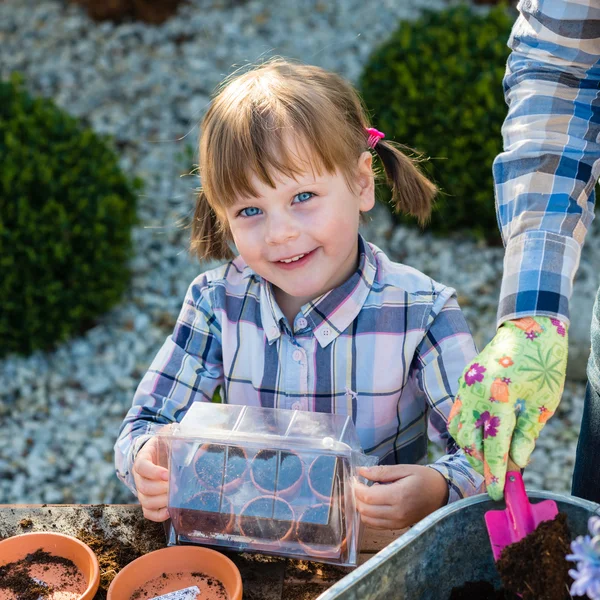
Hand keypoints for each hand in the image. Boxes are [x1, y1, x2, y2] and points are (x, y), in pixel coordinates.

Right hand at [133, 436, 169, 521]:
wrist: (157, 455)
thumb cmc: (163, 446)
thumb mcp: (166, 437)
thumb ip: (172, 435)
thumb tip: (185, 444)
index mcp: (142, 459)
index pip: (142, 467)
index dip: (153, 472)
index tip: (167, 474)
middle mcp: (139, 477)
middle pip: (144, 487)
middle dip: (161, 489)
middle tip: (176, 487)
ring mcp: (142, 491)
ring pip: (145, 501)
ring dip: (161, 502)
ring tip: (175, 498)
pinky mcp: (148, 501)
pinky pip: (148, 513)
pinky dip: (158, 515)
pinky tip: (169, 511)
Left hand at [354, 464, 448, 529]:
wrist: (441, 494)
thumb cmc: (424, 478)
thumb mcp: (404, 469)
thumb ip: (381, 471)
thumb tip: (360, 471)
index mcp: (399, 496)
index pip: (367, 497)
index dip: (356, 487)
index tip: (355, 478)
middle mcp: (397, 513)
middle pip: (364, 509)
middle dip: (357, 497)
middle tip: (359, 484)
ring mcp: (398, 522)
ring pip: (367, 519)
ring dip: (362, 506)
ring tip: (368, 493)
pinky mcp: (398, 527)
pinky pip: (375, 524)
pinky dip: (369, 514)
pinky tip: (374, 502)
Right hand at [448, 316, 567, 499]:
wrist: (528, 331)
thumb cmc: (542, 367)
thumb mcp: (542, 405)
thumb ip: (526, 435)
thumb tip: (516, 463)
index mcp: (500, 400)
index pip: (493, 447)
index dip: (494, 473)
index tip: (495, 493)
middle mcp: (476, 395)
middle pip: (469, 441)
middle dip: (480, 462)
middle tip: (496, 475)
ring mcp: (465, 387)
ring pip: (457, 428)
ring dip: (470, 446)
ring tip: (488, 455)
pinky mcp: (463, 382)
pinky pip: (456, 412)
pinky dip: (465, 428)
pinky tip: (480, 433)